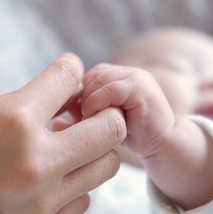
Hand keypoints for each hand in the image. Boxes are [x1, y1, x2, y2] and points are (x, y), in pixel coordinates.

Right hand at [0, 54, 126, 213]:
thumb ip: (25, 102)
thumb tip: (66, 98)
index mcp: (13, 123)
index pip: (66, 79)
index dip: (70, 69)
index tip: (68, 73)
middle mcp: (35, 163)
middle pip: (111, 130)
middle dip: (104, 116)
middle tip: (88, 116)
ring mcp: (42, 202)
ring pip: (105, 168)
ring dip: (91, 155)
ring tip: (67, 152)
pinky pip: (82, 201)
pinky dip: (74, 187)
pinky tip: (52, 181)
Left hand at [81, 64, 212, 209]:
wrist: (159, 143)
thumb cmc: (126, 135)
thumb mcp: (94, 126)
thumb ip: (75, 120)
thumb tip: (52, 124)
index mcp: (105, 75)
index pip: (75, 78)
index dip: (70, 99)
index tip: (73, 118)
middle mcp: (118, 71)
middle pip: (83, 79)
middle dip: (80, 103)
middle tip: (87, 123)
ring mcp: (131, 75)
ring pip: (94, 83)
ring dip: (90, 106)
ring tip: (98, 123)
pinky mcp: (140, 86)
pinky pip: (109, 90)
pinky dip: (101, 106)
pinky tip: (109, 121)